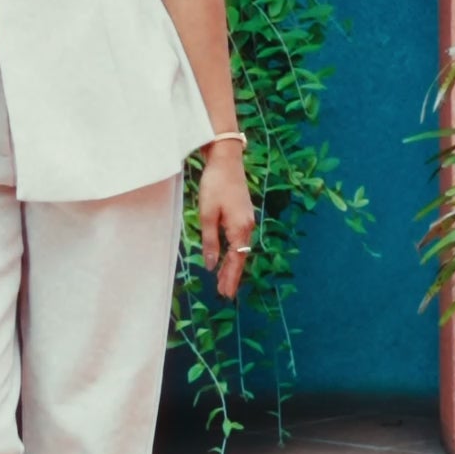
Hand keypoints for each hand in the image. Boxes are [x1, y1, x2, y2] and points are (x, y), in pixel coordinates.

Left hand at [198, 145, 256, 300]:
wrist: (227, 160)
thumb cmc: (215, 185)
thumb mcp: (207, 214)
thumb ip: (210, 241)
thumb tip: (210, 264)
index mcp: (240, 227)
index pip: (236, 260)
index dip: (230, 277)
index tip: (225, 293)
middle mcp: (248, 226)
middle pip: (241, 257)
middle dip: (232, 275)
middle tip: (224, 293)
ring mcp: (247, 219)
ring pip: (240, 248)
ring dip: (232, 265)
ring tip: (223, 280)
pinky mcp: (243, 214)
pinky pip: (239, 239)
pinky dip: (234, 252)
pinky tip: (227, 257)